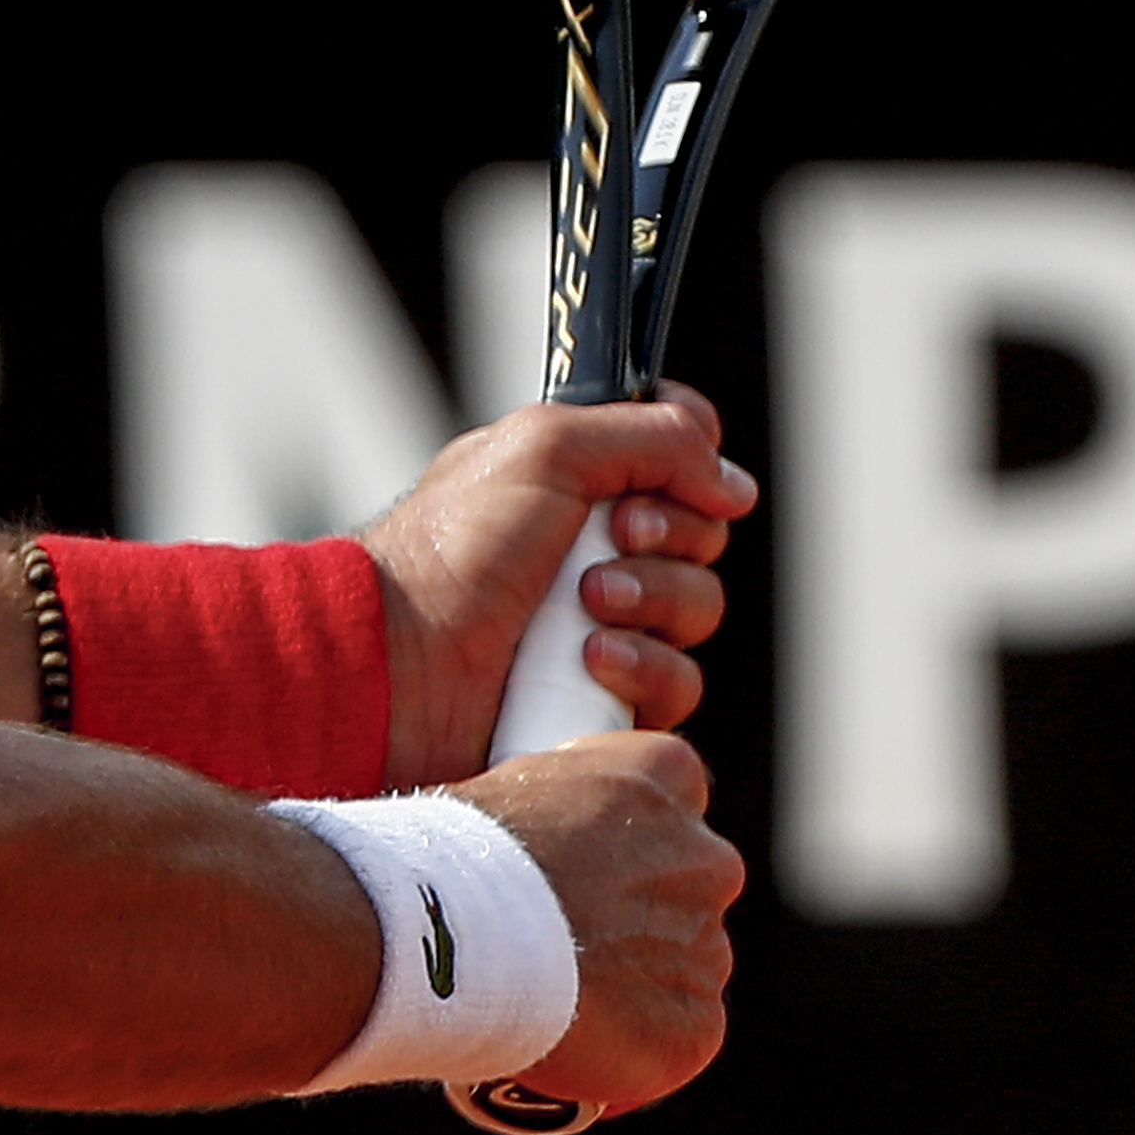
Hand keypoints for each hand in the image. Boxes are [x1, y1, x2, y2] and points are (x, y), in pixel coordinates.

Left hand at [363, 390, 754, 786]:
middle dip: (668, 535)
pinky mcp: (604, 696)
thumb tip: (734, 483)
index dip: (689, 461)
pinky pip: (679, 683)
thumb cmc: (454, 547)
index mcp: (572, 476)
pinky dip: (644, 668)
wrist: (401, 660)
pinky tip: (591, 660)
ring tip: (588, 605)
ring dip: (654, 600)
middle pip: (702, 532)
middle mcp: (591, 544)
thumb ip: (650, 438)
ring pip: (698, 607)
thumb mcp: (545, 449)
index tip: (668, 471)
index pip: (675, 454)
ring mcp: (601, 622)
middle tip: (609, 538)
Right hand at [458, 733, 742, 1111]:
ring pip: (683, 962)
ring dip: (637, 977)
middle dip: (641, 905)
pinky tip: (575, 1037)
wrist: (454, 940)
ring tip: (555, 990)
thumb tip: (543, 842)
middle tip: (566, 930)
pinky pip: (677, 1034)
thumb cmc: (455, 857)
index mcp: (661, 776)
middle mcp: (705, 858)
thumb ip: (557, 810)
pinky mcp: (695, 1027)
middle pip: (689, 880)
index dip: (629, 823)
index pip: (674, 788)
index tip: (586, 850)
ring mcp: (707, 948)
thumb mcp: (507, 789)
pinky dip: (635, 1041)